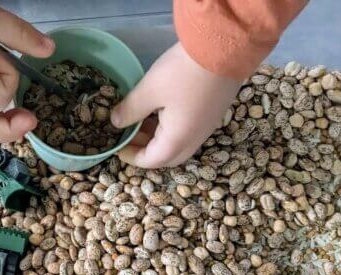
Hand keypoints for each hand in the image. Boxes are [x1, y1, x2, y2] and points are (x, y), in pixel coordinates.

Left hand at [111, 43, 240, 167]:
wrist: (224, 48)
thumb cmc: (182, 72)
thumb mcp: (149, 90)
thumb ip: (130, 110)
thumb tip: (116, 122)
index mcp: (178, 140)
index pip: (151, 160)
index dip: (130, 156)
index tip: (117, 146)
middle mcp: (195, 139)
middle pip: (167, 157)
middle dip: (146, 150)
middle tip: (129, 135)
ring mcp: (207, 126)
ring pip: (179, 143)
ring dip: (158, 138)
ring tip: (140, 121)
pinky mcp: (213, 113)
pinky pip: (189, 131)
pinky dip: (171, 128)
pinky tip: (160, 110)